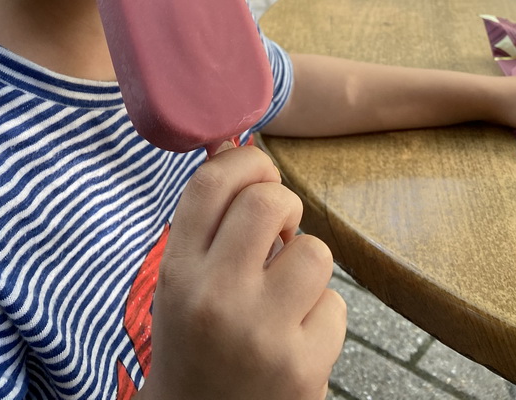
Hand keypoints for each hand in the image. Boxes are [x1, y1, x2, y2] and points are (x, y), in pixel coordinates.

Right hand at [141, 145, 345, 399]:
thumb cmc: (193, 338)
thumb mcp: (182, 278)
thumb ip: (207, 220)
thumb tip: (233, 144)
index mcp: (179, 270)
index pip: (211, 184)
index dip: (245, 160)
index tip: (259, 168)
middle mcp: (215, 297)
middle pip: (269, 202)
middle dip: (285, 203)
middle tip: (280, 227)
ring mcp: (261, 335)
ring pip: (314, 251)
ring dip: (306, 262)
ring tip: (286, 289)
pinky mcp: (302, 370)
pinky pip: (336, 305)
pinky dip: (322, 314)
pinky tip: (297, 335)